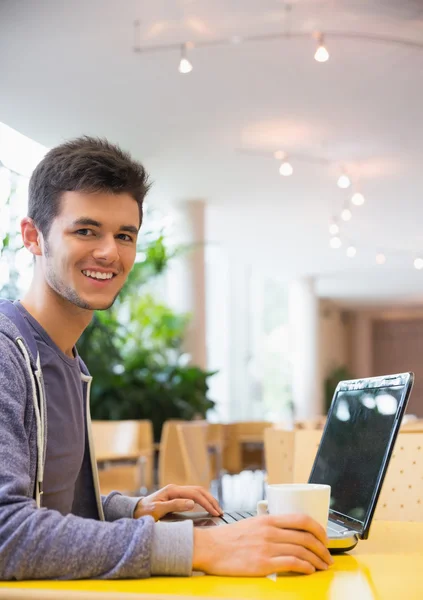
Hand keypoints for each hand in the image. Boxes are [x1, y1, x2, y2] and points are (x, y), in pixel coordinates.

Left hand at [134, 484, 222, 520]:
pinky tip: (207, 506)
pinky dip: (202, 500)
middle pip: (199, 491)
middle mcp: (176, 488)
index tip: (215, 512)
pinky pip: (193, 496)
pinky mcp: (176, 496)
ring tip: (216, 509)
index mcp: (173, 490)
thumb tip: (192, 503)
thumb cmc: (145, 511)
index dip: (207, 503)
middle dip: (211, 500)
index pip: (195, 494)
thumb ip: (175, 505)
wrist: (135, 510)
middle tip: (220, 511)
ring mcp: (177, 492)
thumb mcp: (158, 509)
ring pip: (197, 492)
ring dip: (208, 499)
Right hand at [192, 514, 333, 576]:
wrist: (210, 547)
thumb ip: (270, 526)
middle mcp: (271, 531)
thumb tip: (287, 531)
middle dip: (323, 548)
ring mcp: (268, 547)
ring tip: (322, 566)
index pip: (302, 519)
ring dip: (317, 560)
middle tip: (328, 556)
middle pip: (307, 537)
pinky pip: (292, 564)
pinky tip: (309, 570)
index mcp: (269, 519)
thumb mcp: (252, 524)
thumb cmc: (229, 538)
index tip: (325, 538)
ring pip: (303, 551)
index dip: (319, 529)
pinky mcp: (263, 563)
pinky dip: (305, 567)